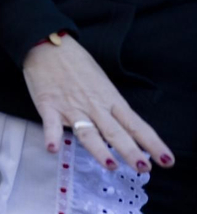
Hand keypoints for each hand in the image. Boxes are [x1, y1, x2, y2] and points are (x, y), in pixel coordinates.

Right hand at [23, 34, 174, 173]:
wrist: (47, 45)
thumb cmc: (76, 63)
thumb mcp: (101, 82)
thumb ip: (109, 106)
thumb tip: (121, 129)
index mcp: (110, 99)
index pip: (136, 125)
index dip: (152, 143)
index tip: (166, 161)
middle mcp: (94, 105)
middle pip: (115, 132)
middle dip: (131, 151)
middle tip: (143, 168)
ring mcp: (71, 107)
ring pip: (87, 132)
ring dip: (99, 149)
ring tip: (110, 165)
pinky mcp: (48, 106)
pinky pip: (51, 124)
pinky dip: (52, 136)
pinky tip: (53, 148)